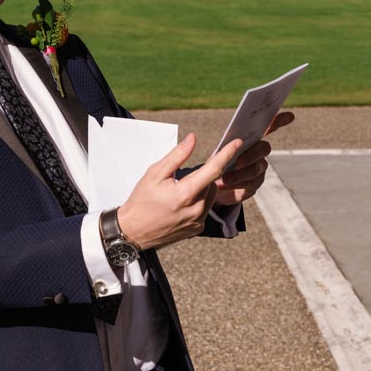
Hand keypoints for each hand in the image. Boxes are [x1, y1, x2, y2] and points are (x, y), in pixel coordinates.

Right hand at [116, 134, 243, 249]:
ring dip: (202, 188)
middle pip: (212, 182)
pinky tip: (181, 203)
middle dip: (203, 175)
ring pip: (210, 195)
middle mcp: (195, 210)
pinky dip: (199, 201)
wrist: (132, 232)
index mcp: (185, 194)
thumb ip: (177, 155)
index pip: (213, 170)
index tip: (237, 143)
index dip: (227, 154)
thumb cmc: (141, 201)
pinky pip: (205, 208)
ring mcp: (197, 221)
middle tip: (183, 176)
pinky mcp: (197, 229)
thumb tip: (193, 139)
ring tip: (180, 190)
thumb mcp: (155, 173)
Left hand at [214, 110, 294, 205]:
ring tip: (224, 178)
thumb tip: (238, 142)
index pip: (268, 127)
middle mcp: (258, 151)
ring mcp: (259, 167)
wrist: (213, 186)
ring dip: (240, 173)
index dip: (279, 121)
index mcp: (250, 138)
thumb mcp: (218, 153)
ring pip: (256, 168)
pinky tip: (224, 184)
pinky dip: (236, 183)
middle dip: (251, 155)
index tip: (290, 116)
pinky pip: (251, 182)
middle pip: (264, 148)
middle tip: (237, 162)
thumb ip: (227, 148)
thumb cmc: (217, 163)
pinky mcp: (256, 183)